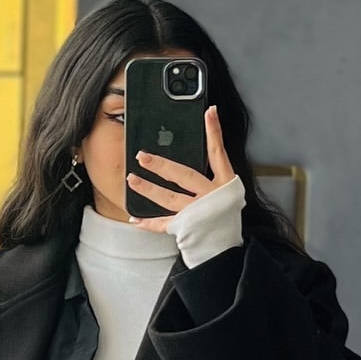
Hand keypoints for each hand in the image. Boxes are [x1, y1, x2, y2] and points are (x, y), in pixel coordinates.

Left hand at [126, 105, 236, 231]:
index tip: (208, 111)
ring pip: (169, 198)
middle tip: (142, 156)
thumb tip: (204, 146)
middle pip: (184, 176)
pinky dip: (148, 223)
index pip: (218, 153)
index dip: (214, 132)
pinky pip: (164, 225)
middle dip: (162, 165)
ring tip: (132, 179)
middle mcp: (211, 197)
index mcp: (224, 184)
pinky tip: (134, 218)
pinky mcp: (187, 229)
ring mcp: (197, 213)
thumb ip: (215, 170)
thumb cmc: (225, 216)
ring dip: (149, 189)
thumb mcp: (228, 190)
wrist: (226, 248)